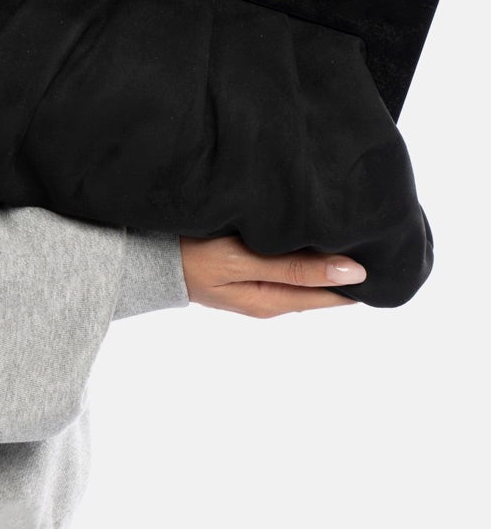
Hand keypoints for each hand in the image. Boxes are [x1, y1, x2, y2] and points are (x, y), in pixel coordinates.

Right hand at [179, 234, 366, 316]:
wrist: (144, 259)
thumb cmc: (190, 258)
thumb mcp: (242, 262)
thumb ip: (296, 268)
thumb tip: (354, 273)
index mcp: (274, 302)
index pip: (337, 295)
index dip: (362, 276)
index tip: (384, 249)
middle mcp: (272, 299)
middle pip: (326, 285)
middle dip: (349, 263)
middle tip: (375, 230)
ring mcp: (260, 287)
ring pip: (309, 272)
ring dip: (328, 255)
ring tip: (351, 226)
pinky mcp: (250, 272)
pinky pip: (291, 263)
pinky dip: (306, 249)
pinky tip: (314, 230)